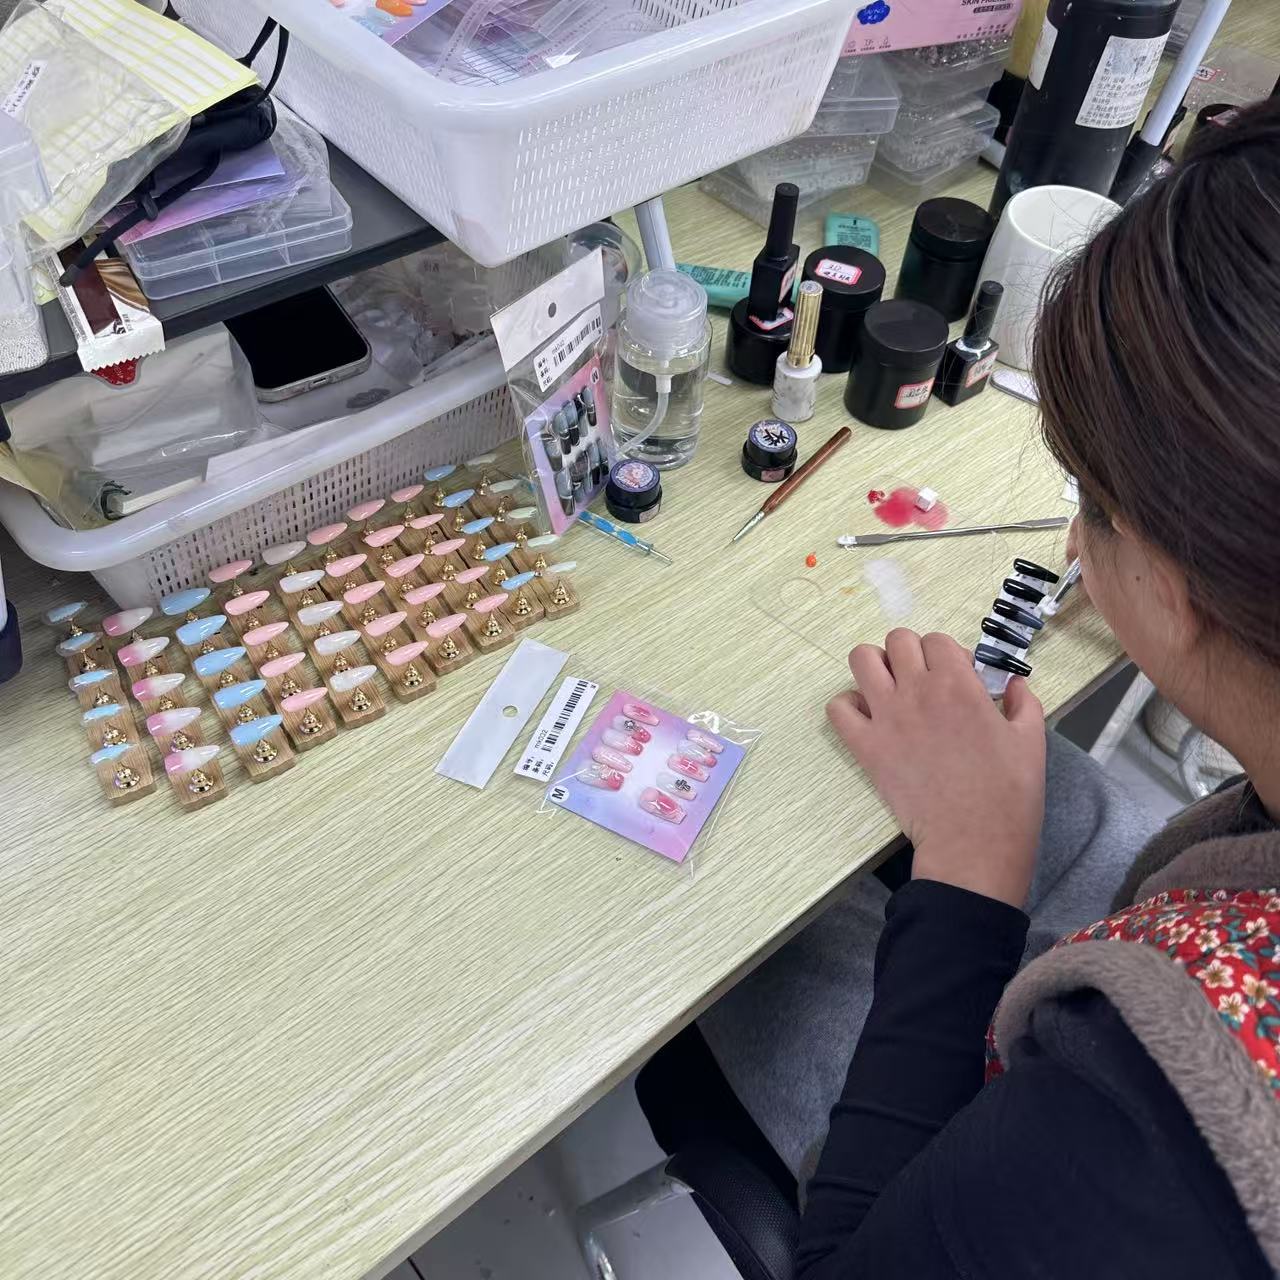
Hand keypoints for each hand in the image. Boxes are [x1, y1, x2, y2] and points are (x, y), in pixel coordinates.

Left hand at [826, 629, 1045, 907]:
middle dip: (910, 654)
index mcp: (958, 684)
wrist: (973, 840)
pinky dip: (848, 706)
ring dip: (874, 667)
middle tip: (922, 681)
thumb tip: (1013, 683)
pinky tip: (869, 719)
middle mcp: (917, 691)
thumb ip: (1023, 702)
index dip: (946, 654)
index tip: (956, 677)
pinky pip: (838, 707)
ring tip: (890, 689)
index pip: (937, 639)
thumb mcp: (1031, 740)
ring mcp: (886, 717)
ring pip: (861, 659)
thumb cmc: (1008, 793)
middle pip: (897, 640)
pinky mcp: (865, 746)